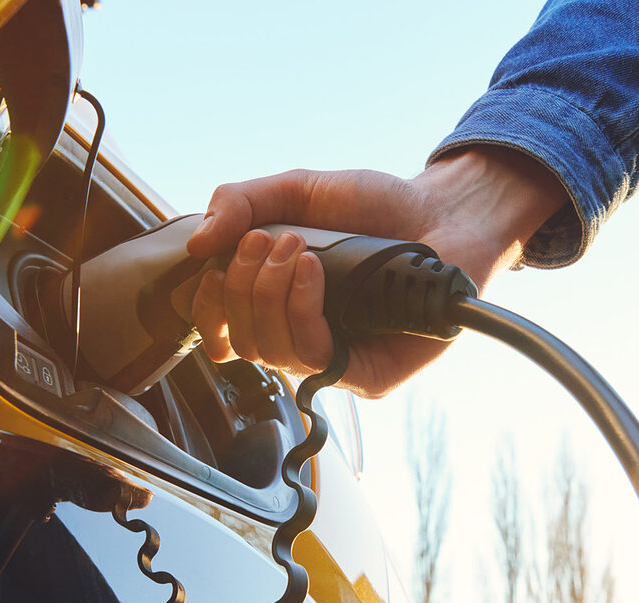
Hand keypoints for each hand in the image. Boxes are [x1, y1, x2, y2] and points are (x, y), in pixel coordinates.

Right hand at [187, 146, 565, 397]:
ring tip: (296, 249)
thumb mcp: (297, 190)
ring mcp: (336, 359)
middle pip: (240, 342)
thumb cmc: (375, 205)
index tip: (212, 270)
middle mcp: (302, 338)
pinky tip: (313, 271)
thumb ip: (241, 202)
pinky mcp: (368, 375)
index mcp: (277, 305)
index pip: (222, 333)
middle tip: (268, 240)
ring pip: (271, 353)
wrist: (442, 210)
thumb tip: (196, 245)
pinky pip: (315, 359)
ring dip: (269, 294)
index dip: (206, 310)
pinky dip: (301, 310)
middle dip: (242, 286)